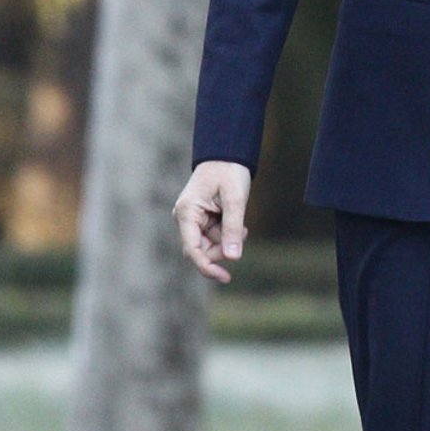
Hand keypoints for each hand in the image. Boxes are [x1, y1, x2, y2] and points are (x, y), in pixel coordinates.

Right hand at [172, 160, 251, 283]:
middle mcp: (186, 219)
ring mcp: (193, 220)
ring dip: (228, 241)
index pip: (193, 249)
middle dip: (223, 248)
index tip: (226, 277)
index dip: (208, 266)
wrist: (228, 153)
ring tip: (243, 226)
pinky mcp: (202, 219)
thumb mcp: (235, 198)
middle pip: (202, 250)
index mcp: (187, 213)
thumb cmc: (229, 170)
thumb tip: (234, 257)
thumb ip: (233, 228)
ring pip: (210, 244)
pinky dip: (227, 234)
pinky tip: (238, 224)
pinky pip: (214, 236)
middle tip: (243, 234)